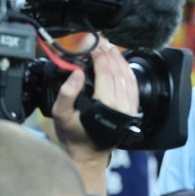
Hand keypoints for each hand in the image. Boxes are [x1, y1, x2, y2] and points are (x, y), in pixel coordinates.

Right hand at [52, 41, 137, 193]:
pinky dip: (128, 72)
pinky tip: (122, 63)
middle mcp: (121, 105)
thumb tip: (77, 73)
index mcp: (105, 105)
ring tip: (110, 48)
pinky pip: (134, 86)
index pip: (105, 72)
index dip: (99, 56)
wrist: (89, 154)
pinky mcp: (132, 110)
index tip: (93, 45)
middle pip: (117, 71)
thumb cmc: (74, 136)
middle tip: (101, 40)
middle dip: (109, 53)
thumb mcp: (61, 115)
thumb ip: (67, 93)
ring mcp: (129, 108)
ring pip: (128, 77)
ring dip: (120, 60)